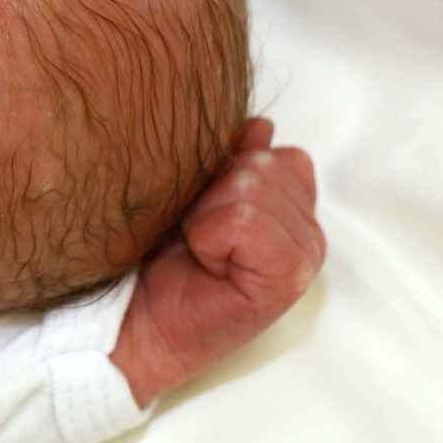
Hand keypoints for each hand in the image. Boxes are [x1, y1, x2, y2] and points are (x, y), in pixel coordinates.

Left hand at [109, 120, 323, 405]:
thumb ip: (231, 156)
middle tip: (193, 234)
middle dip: (211, 192)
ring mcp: (305, 253)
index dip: (225, 171)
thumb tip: (261, 125)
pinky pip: (245, 219)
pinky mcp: (290, 275)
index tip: (200, 211)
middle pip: (261, 164)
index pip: (277, 152)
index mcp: (294, 206)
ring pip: (252, 185)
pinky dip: (211, 236)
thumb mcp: (194, 192)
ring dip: (206, 214)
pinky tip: (204, 262)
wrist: (135, 316)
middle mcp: (308, 229)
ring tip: (197, 248)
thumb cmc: (158, 254)